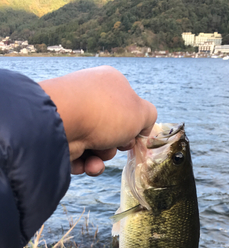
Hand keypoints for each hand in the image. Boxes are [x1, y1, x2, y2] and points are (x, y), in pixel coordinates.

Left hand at [39, 66, 156, 175]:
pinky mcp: (61, 137)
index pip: (127, 108)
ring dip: (102, 157)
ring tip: (97, 155)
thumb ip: (149, 118)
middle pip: (112, 130)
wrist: (63, 121)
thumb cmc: (107, 112)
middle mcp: (89, 97)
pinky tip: (87, 164)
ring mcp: (73, 117)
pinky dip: (86, 164)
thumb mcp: (142, 112)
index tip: (134, 136)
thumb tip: (143, 127)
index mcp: (109, 83)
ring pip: (97, 146)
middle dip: (115, 144)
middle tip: (117, 144)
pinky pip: (80, 156)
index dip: (133, 126)